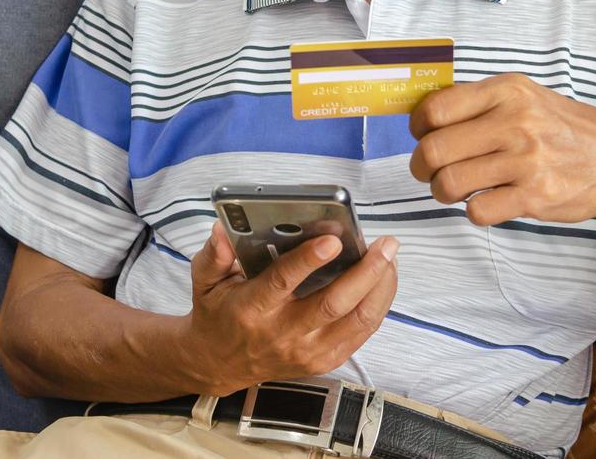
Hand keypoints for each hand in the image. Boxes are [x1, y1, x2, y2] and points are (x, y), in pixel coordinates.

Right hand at [182, 222, 398, 395]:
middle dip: (366, 272)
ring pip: (356, 320)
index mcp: (252, 309)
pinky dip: (378, 305)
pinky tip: (383, 280)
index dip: (309, 260)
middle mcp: (283, 333)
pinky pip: (360, 333)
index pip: (283, 282)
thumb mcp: (205, 281)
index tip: (334, 239)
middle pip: (333, 304)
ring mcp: (307, 351)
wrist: (219, 364)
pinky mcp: (323, 360)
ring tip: (390, 257)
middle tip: (385, 244)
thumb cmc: (217, 314)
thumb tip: (222, 232)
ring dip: (380, 287)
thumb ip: (214, 255)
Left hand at [408, 72, 595, 225]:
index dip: (417, 128)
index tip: (422, 136)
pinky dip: (474, 211)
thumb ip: (478, 103)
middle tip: (429, 171)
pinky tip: (487, 201)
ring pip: (449, 184)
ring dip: (442, 192)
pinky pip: (478, 211)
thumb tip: (421, 116)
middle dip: (421, 167)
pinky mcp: (536, 197)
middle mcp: (516, 122)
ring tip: (454, 189)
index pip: (435, 109)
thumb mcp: (524, 96)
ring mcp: (527, 161)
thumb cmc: (562, 127)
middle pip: (434, 151)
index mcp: (507, 91)